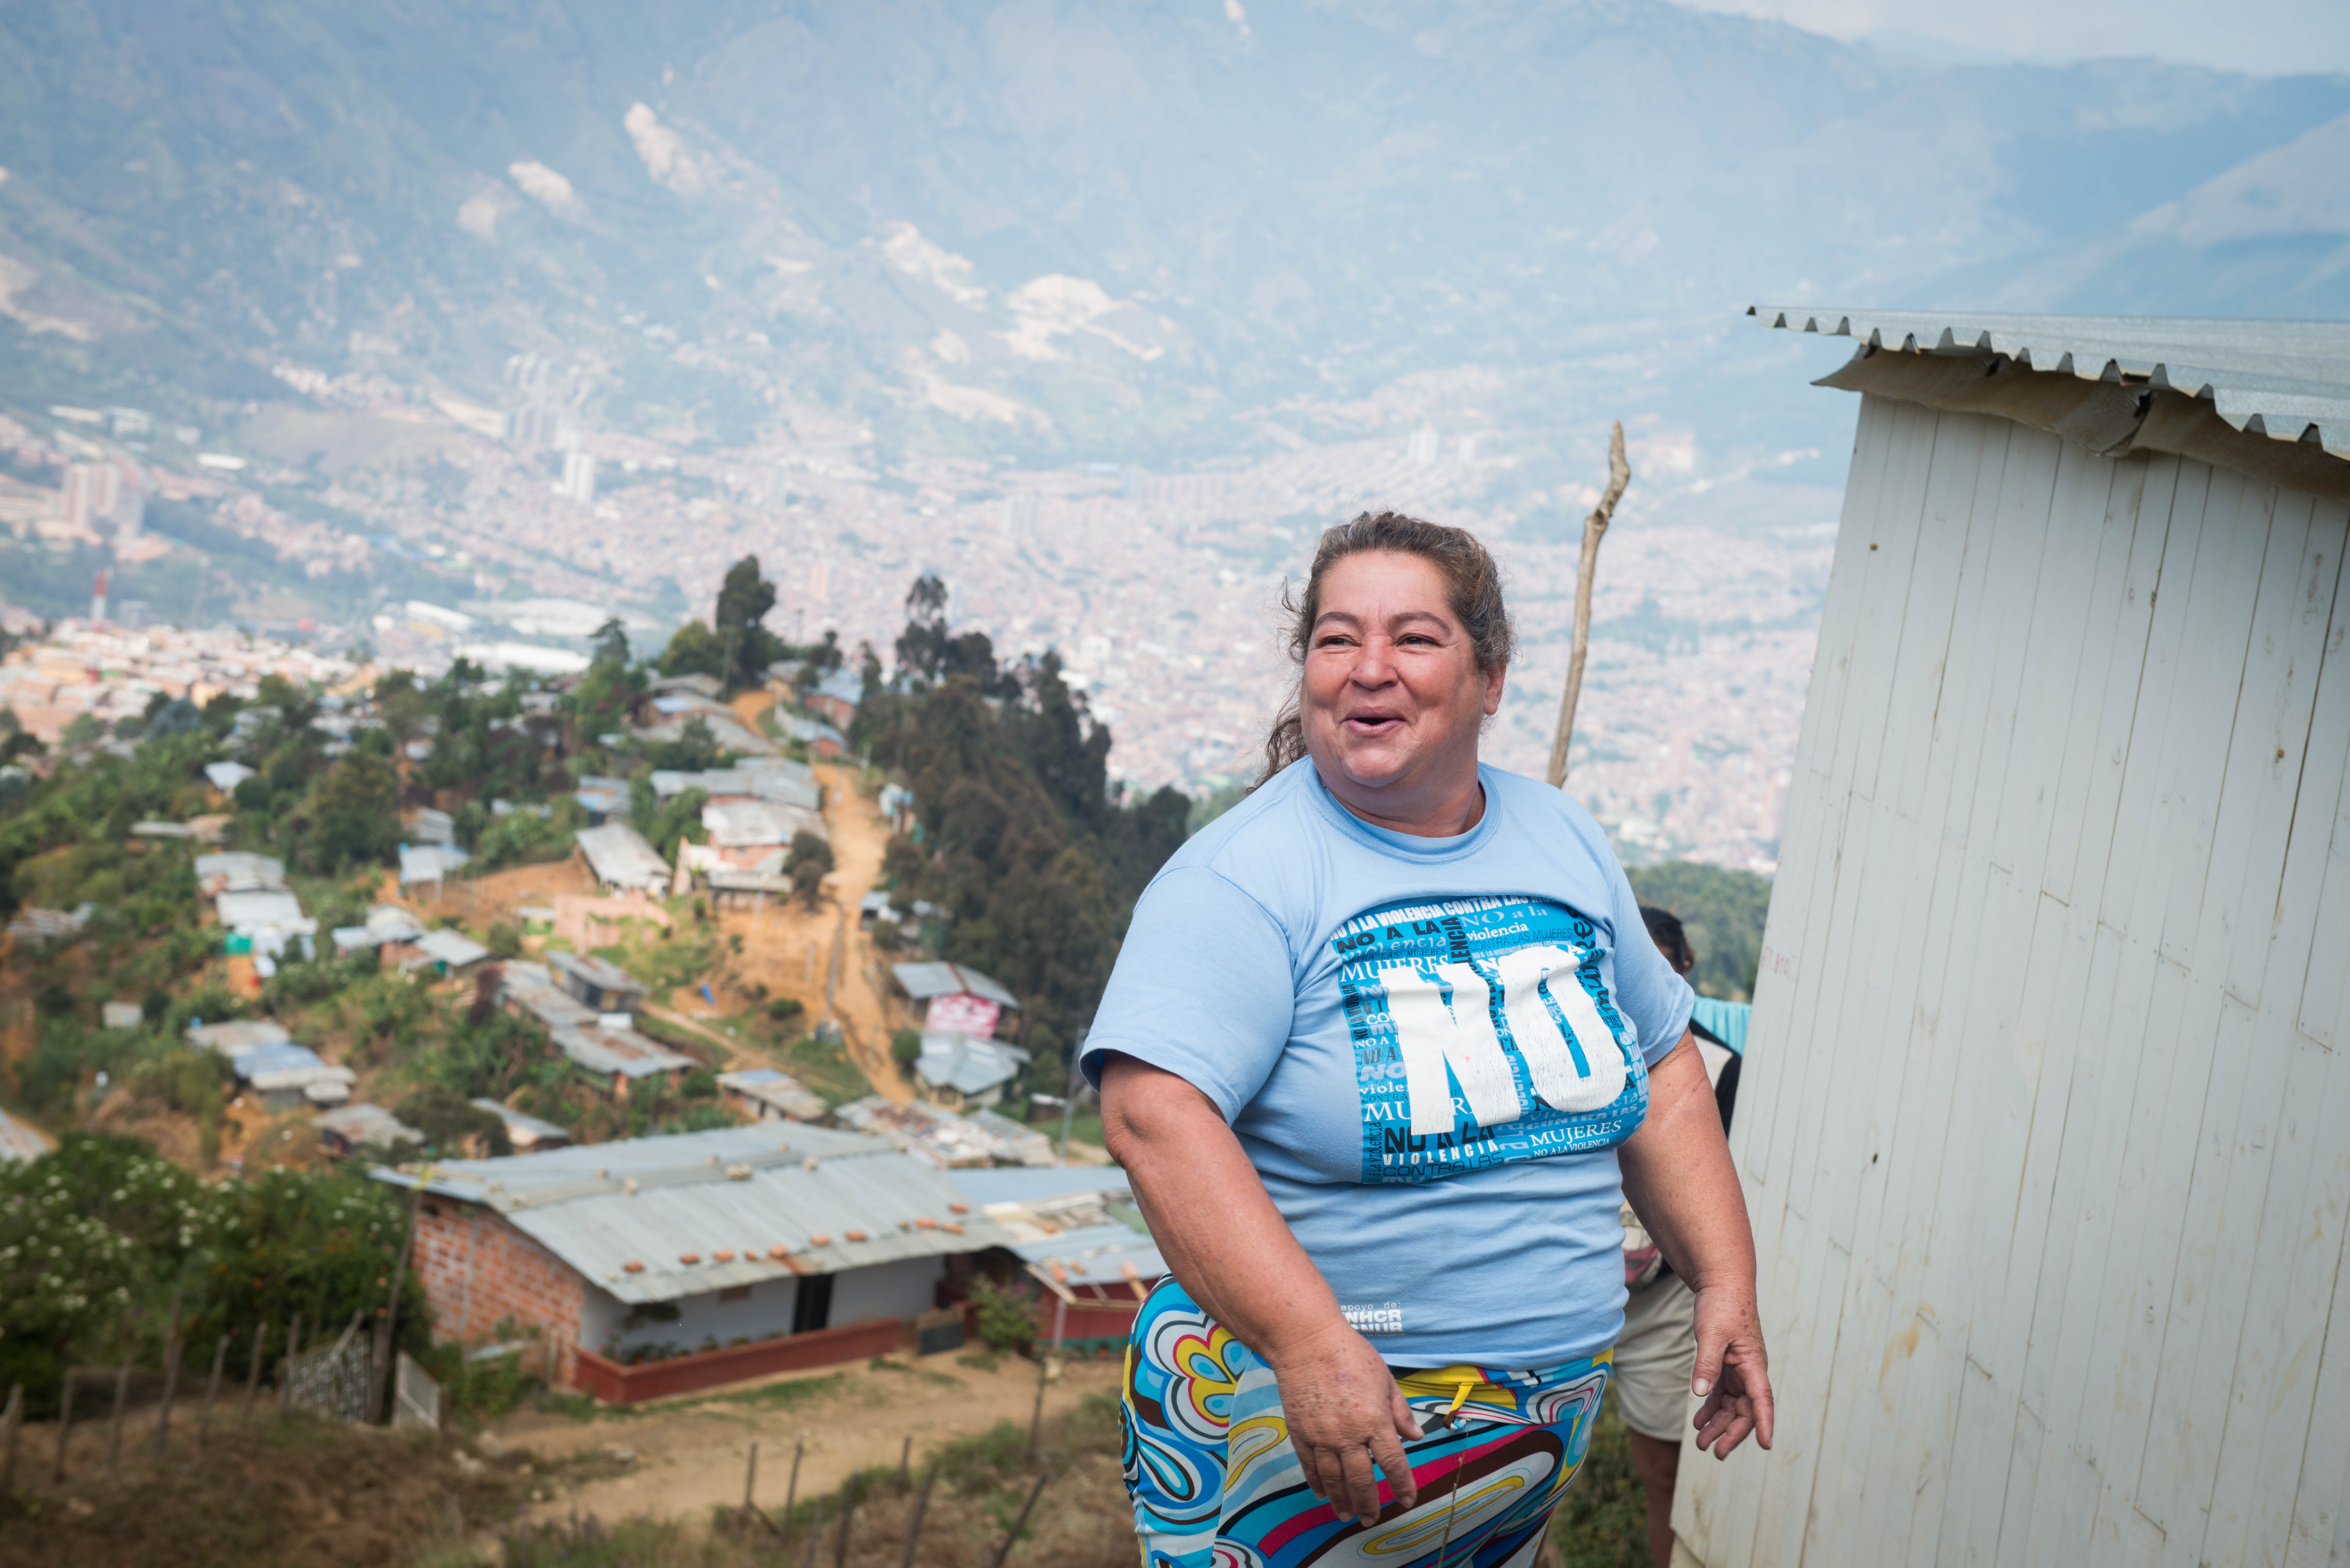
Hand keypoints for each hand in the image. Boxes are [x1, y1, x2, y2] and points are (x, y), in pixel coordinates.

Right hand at [1265, 1323, 1424, 1524]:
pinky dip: (1316, 1482)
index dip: (1402, 1484)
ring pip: (1333, 1479)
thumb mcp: (1385, 1379)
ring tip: (1347, 1515)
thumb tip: (1416, 1436)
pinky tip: (1321, 1494)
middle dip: (1369, 1503)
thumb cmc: (1350, 1354)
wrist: (1306, 1341)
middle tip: (1372, 1519)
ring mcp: (1321, 1435)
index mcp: (1374, 1420)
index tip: (1407, 1500)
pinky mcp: (1300, 1432)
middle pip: (1361, 1479)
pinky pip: (1309, 1465)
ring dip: (1341, 1500)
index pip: (1392, 1462)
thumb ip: (1400, 1412)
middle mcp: (1348, 1434)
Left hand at [1689, 1283, 1773, 1457]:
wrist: (1721, 1284)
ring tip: (1701, 1443)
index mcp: (1753, 1364)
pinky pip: (1721, 1394)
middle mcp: (1749, 1371)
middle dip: (1732, 1433)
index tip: (1766, 1445)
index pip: (1762, 1399)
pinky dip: (1711, 1408)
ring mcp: (1739, 1370)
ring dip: (1718, 1424)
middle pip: (1745, 1410)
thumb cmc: (1722, 1306)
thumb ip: (1706, 1363)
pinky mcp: (1726, 1365)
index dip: (1764, 1422)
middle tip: (1715, 1452)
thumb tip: (1700, 1393)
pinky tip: (1699, 1422)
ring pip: (1732, 1405)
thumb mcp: (1711, 1333)